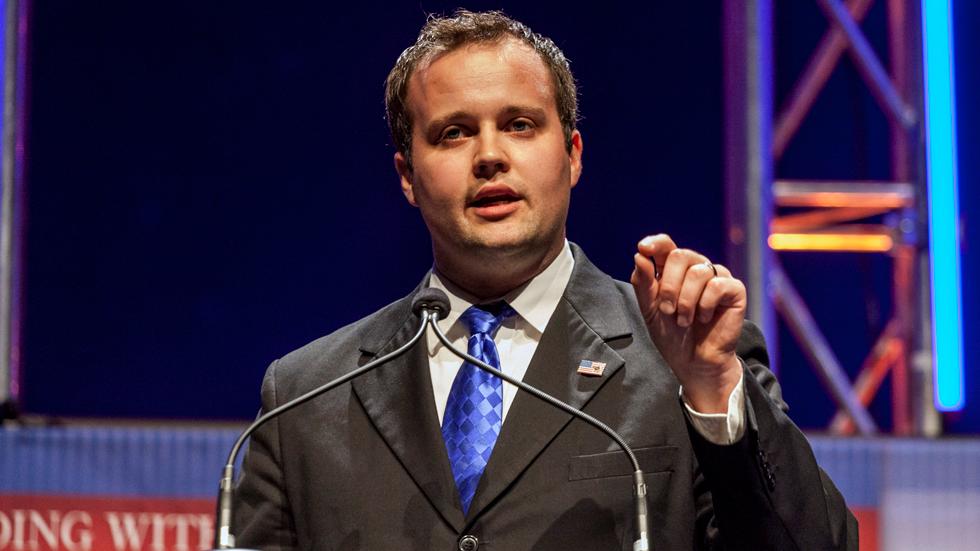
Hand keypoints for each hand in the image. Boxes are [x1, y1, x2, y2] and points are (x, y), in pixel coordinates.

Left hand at [630, 234, 745, 412]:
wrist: (694, 363)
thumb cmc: (672, 335)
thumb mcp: (650, 309)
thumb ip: (643, 283)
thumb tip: (640, 254)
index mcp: (674, 270)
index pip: (666, 245)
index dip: (656, 243)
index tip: (644, 248)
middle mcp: (696, 269)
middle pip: (679, 255)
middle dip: (668, 285)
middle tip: (667, 310)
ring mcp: (717, 277)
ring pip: (698, 271)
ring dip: (685, 301)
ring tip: (684, 320)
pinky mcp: (735, 290)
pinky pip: (717, 285)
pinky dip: (705, 304)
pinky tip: (704, 318)